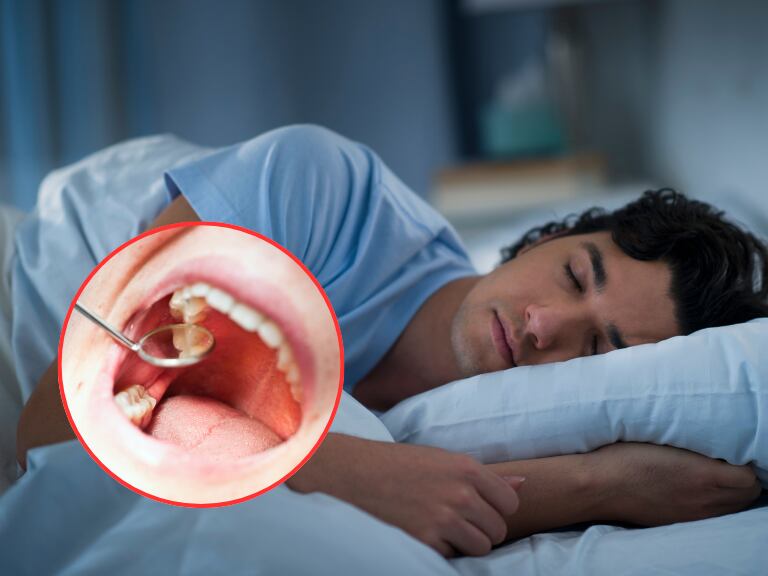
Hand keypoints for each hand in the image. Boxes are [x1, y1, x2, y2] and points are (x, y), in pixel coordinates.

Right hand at [288, 434, 521, 556]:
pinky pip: (452, 557)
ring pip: (480, 547)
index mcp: (467, 468)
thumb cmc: (398, 464)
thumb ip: (485, 476)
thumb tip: (523, 485)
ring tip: (441, 527)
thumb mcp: (443, 460)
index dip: (495, 508)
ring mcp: (444, 519)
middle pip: (497, 529)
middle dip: (481, 528)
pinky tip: (423, 532)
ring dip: (464, 543)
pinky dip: (441, 550)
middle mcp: (460, 493)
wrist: (353, 474)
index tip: (478, 507)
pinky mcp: (426, 541)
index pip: (509, 503)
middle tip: (456, 519)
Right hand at [587, 442, 761, 525]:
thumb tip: (715, 444)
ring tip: (715, 475)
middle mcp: (703, 501)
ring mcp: (691, 515)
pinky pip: (712, 517)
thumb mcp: (662, 439)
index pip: (748, 478)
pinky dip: (715, 504)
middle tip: (728, 461)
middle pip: (747, 496)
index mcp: (702, 477)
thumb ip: (694, 444)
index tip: (732, 449)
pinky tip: (698, 490)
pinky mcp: (677, 522)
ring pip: (732, 509)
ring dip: (732, 493)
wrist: (599, 485)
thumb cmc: (625, 456)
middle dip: (744, 478)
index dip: (745, 462)